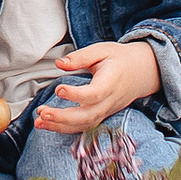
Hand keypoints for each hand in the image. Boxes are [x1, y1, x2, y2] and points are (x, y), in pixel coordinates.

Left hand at [34, 40, 160, 136]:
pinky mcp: (101, 115)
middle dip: (64, 117)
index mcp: (111, 82)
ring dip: (60, 126)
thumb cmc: (120, 59)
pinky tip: (48, 124)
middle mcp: (110, 101)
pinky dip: (65, 128)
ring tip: (39, 121)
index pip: (95, 94)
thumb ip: (81, 57)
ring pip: (84, 125)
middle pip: (88, 115)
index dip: (77, 94)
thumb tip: (60, 63)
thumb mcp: (102, 50)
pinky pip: (84, 126)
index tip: (59, 89)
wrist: (141, 72)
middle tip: (43, 112)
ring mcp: (106, 111)